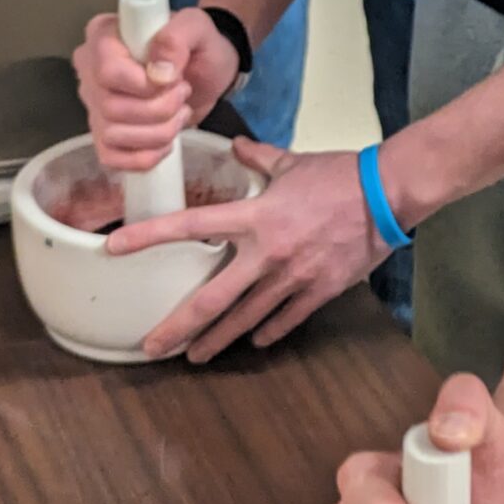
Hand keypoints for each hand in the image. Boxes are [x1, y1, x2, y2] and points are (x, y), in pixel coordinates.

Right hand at [73, 5, 237, 173]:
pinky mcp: (106, 135)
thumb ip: (178, 36)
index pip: (107, 70)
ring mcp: (94, 105)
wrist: (207, 73)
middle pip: (110, 107)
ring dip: (158, 133)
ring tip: (179, 113)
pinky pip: (111, 158)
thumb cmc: (198, 45)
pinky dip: (145, 157)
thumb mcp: (197, 27)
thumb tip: (159, 71)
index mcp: (102, 36)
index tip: (174, 79)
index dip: (144, 84)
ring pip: (112, 135)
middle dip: (159, 109)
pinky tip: (166, 142)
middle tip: (182, 94)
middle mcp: (89, 71)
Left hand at [109, 139, 388, 359]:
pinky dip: (266, 333)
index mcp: (255, 215)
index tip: (116, 248)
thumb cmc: (340, 175)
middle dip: (179, 327)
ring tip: (195, 357)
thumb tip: (238, 147)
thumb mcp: (292, 162)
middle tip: (153, 347)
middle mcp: (266, 252)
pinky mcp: (318, 291)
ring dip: (217, 341)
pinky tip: (253, 342)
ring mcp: (292, 277)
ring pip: (244, 320)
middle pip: (211, 298)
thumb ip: (258, 158)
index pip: (190, 225)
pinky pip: (284, 321)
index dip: (149, 237)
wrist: (387, 194)